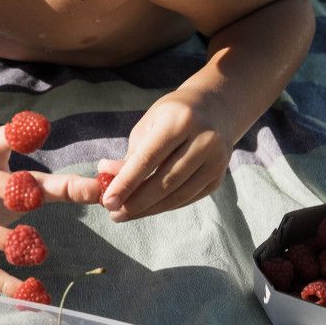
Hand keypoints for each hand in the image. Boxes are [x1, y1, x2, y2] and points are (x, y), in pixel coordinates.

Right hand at [0, 125, 103, 296]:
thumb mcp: (20, 187)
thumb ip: (59, 187)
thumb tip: (102, 189)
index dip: (14, 134)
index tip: (41, 128)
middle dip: (7, 187)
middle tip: (35, 197)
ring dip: (4, 239)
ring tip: (36, 251)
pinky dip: (2, 281)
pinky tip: (27, 291)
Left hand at [99, 87, 231, 221]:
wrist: (215, 110)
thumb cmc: (171, 117)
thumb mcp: (148, 127)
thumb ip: (130, 156)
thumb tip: (107, 183)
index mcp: (180, 120)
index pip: (149, 158)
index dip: (126, 183)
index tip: (107, 202)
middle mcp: (204, 139)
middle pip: (165, 181)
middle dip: (136, 202)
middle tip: (113, 214)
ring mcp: (217, 160)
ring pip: (178, 195)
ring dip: (148, 209)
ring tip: (125, 214)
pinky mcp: (219, 177)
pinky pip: (188, 199)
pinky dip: (164, 206)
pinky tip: (147, 209)